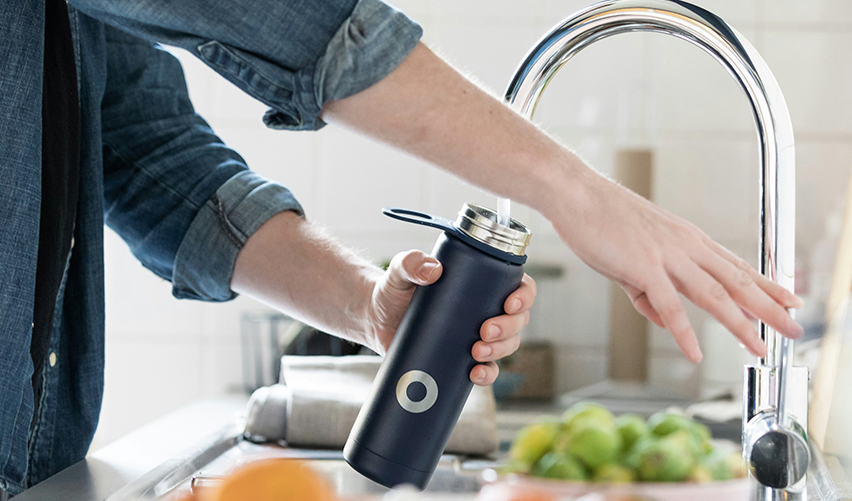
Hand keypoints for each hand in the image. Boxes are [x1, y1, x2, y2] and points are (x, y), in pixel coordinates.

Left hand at [367, 249, 535, 384]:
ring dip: (500, 351)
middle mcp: (486, 309)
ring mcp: (477, 336)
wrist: (376, 319)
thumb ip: (410, 262)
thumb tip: (432, 270)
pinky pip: (487, 370)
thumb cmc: (394, 289)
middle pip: (518, 320)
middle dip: (509, 328)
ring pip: (508, 345)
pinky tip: (474, 374)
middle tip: (484, 331)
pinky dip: (487, 374)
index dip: (524, 296)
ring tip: (476, 353)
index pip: (520, 286)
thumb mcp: (400, 271)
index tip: (509, 304)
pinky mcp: (463, 359)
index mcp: (483, 283)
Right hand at [546, 172, 802, 362]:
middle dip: (770, 307)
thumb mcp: (632, 258)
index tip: (789, 298)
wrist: (577, 194)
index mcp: (687, 239)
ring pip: (714, 295)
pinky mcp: (643, 266)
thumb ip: (648, 291)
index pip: (736, 265)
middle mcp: (686, 246)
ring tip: (759, 347)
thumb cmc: (601, 219)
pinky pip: (669, 305)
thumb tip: (661, 319)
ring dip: (740, 324)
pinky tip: (694, 353)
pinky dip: (683, 332)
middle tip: (795, 327)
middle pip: (737, 281)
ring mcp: (667, 255)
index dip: (766, 284)